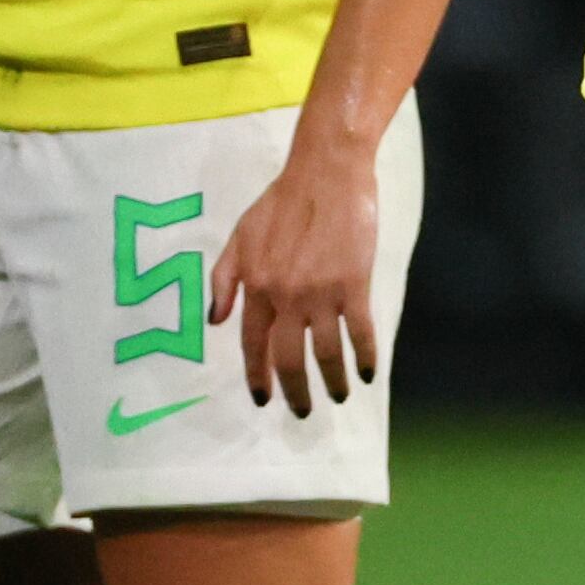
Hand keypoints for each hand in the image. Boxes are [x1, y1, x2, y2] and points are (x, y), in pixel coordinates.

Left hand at [217, 137, 383, 416]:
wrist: (326, 173)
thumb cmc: (281, 201)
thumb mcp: (239, 237)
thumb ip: (224, 279)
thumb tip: (215, 321)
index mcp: (256, 286)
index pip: (253, 344)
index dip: (257, 376)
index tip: (263, 399)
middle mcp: (286, 296)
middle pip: (289, 359)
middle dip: (295, 392)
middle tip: (301, 411)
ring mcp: (322, 293)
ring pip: (326, 353)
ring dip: (333, 382)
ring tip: (339, 396)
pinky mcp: (354, 284)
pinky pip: (360, 332)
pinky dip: (366, 357)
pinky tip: (369, 372)